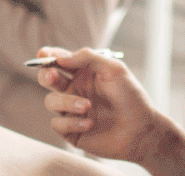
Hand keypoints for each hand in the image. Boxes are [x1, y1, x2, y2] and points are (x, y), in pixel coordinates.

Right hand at [36, 47, 171, 163]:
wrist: (141, 129)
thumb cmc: (130, 97)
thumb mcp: (114, 69)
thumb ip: (87, 57)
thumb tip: (61, 58)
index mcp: (83, 72)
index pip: (59, 60)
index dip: (48, 56)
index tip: (43, 54)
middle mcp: (74, 90)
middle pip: (47, 78)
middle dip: (46, 75)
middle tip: (53, 75)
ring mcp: (71, 110)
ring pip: (51, 101)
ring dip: (67, 102)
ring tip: (88, 106)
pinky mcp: (71, 130)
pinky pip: (57, 124)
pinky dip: (72, 122)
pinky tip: (89, 123)